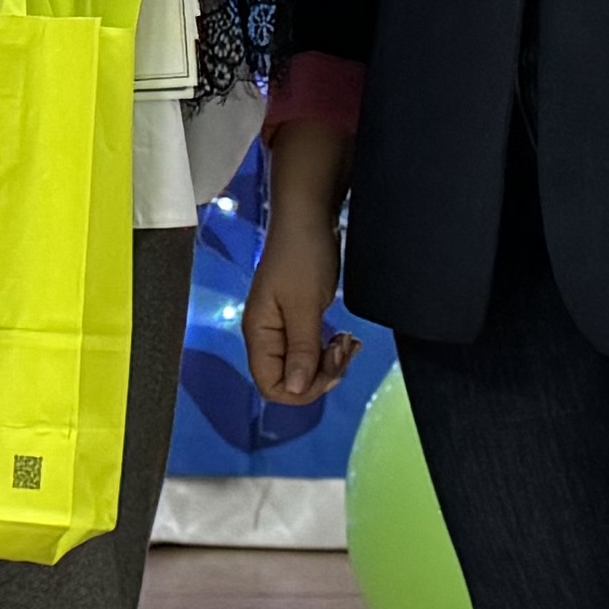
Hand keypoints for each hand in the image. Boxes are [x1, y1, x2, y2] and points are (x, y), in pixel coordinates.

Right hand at [248, 121, 359, 404]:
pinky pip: (312, 349)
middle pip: (290, 381)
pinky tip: (344, 338)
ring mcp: (283, 328)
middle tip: (344, 350)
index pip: (271, 386)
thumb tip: (293, 390)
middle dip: (321, 375)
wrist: (309, 218)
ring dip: (330, 363)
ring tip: (348, 341)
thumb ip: (300, 350)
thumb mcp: (304, 306)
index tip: (331, 369)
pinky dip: (330, 350)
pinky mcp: (299, 319)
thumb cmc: (303, 257)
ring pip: (305, 367)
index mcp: (260, 334)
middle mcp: (267, 337)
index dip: (302, 390)